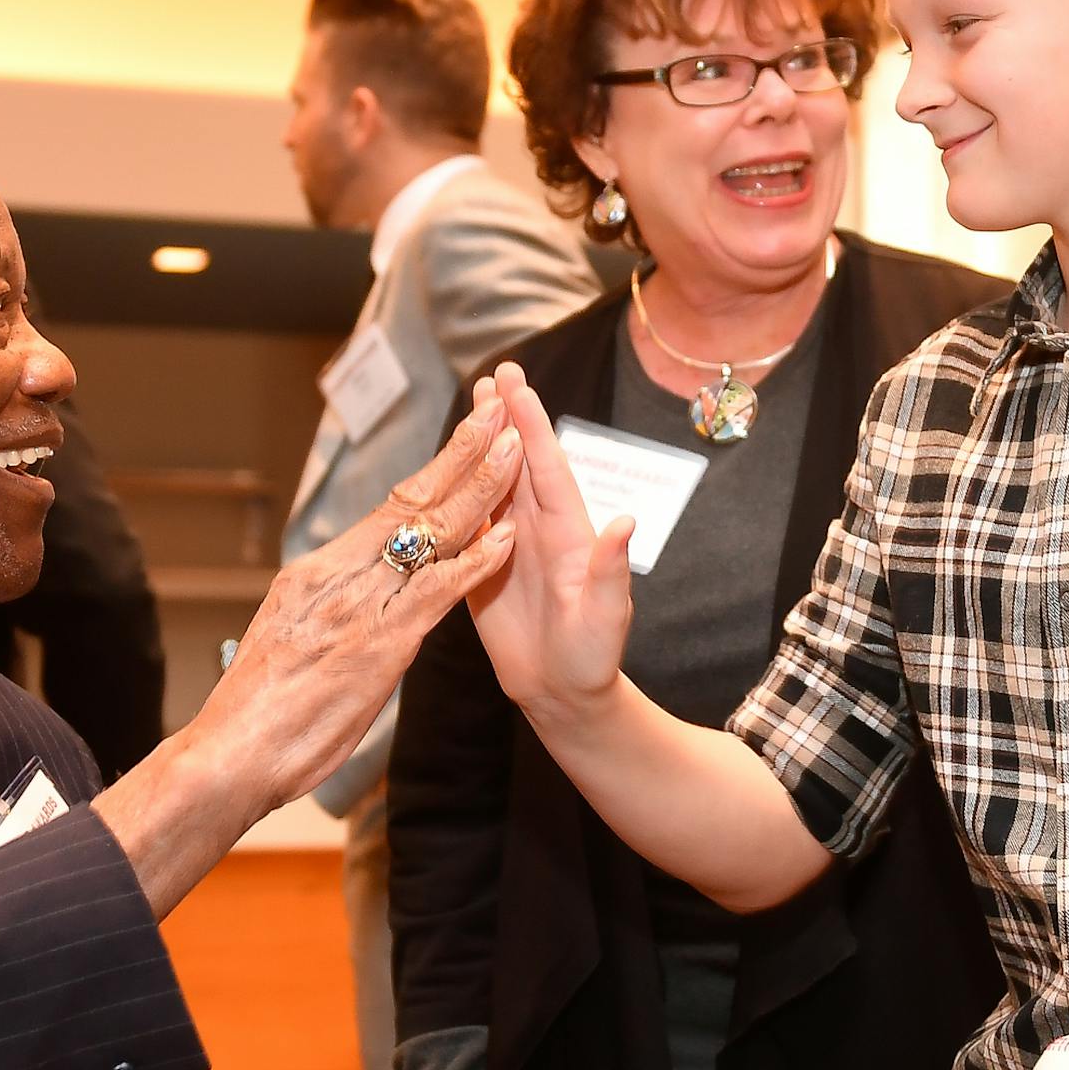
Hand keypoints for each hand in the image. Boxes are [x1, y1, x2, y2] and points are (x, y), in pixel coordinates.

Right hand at [94, 395, 521, 915]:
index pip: (386, 509)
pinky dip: (475, 562)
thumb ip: (324, 612)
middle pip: (410, 501)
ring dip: (479, 490)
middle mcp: (336, 576)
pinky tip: (506, 538)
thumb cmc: (256, 714)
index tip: (463, 436)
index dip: (431, 469)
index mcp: (315, 573)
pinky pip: (435, 592)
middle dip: (460, 453)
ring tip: (516, 450)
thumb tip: (346, 599)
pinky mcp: (377, 644)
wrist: (228, 755)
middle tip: (498, 412)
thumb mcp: (288, 643)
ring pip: (428, 533)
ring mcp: (357, 606)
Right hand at [466, 363, 635, 719]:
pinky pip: (465, 526)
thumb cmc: (594, 657)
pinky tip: (443, 470)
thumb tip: (625, 520)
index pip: (546, 467)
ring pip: (490, 485)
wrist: (565, 696)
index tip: (515, 383)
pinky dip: (454, 494)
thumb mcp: (607, 614)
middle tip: (491, 373)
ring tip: (471, 405)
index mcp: (568, 532)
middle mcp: (538, 530)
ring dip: (479, 447)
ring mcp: (508, 548)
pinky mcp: (481, 571)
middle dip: (504, 417)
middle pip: (516, 463)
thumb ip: (611, 568)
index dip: (530, 424)